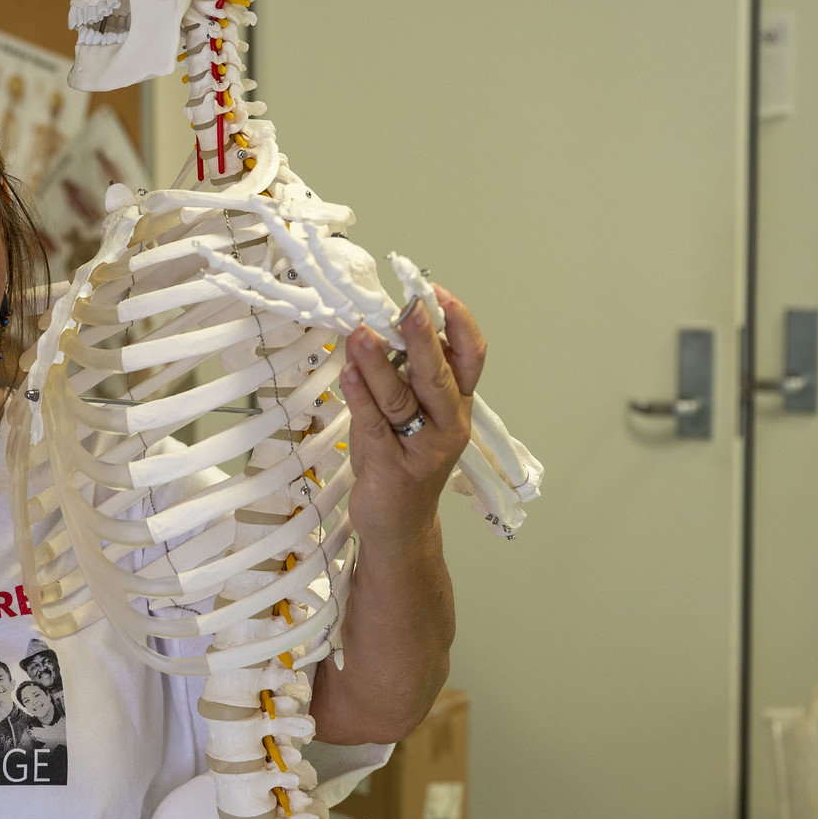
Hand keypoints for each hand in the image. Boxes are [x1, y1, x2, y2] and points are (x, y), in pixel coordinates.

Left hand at [338, 285, 486, 547]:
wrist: (399, 526)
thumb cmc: (403, 461)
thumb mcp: (410, 415)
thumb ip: (399, 375)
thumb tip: (373, 324)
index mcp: (456, 405)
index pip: (470, 357)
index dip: (458, 322)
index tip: (434, 292)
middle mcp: (447, 425)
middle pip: (440, 375)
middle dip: (423, 337)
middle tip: (409, 306)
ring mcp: (422, 449)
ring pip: (402, 398)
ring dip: (379, 363)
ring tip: (360, 333)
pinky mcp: (392, 467)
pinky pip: (375, 425)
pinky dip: (360, 396)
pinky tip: (347, 373)